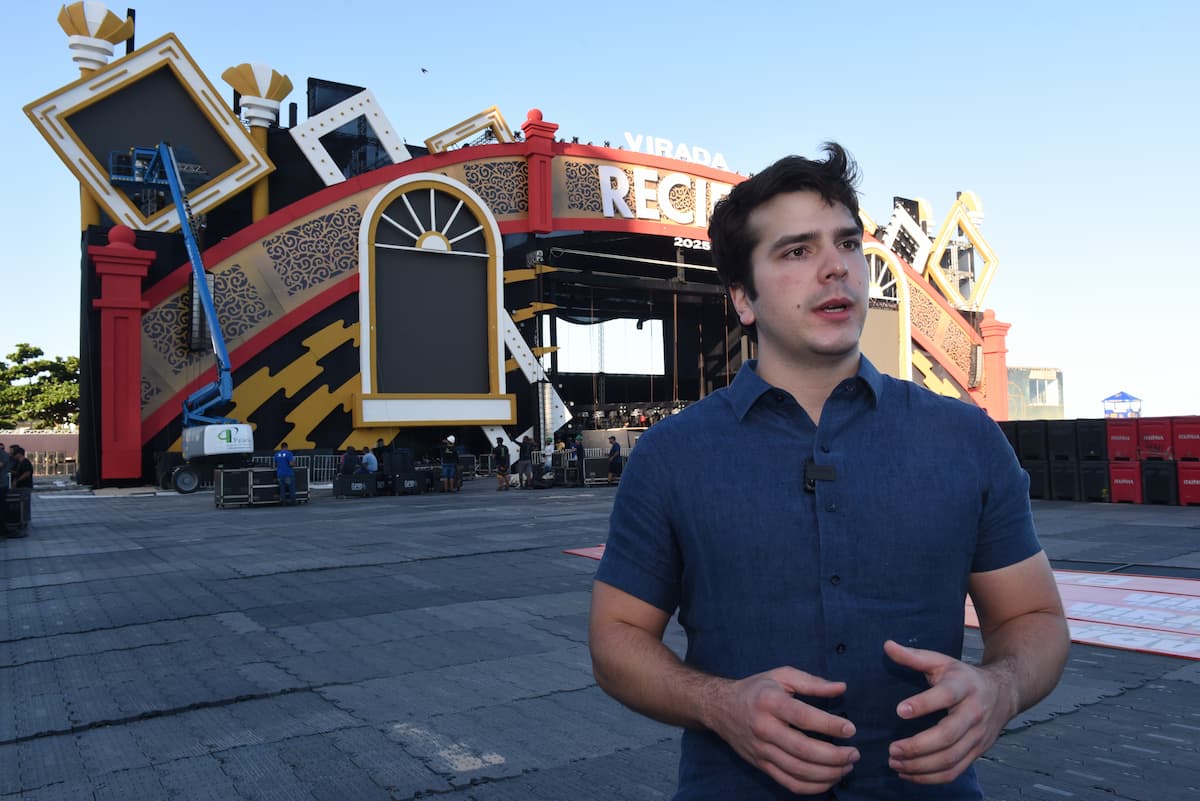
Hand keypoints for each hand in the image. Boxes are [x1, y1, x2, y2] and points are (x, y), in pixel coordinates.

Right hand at [709, 667, 858, 795]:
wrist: (720, 707)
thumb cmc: (757, 689)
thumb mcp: (781, 676)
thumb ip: (812, 682)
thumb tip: (842, 687)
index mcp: (770, 702)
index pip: (803, 717)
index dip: (829, 725)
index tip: (851, 730)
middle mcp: (763, 728)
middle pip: (803, 750)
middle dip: (834, 756)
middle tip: (855, 753)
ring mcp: (761, 750)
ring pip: (798, 771)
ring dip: (828, 773)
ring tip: (847, 767)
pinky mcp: (761, 765)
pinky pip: (789, 783)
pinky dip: (813, 787)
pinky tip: (830, 780)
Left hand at [884, 640, 1015, 783]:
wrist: (1003, 693)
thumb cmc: (963, 677)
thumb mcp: (941, 661)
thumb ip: (913, 656)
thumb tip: (887, 646)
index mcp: (963, 687)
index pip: (945, 696)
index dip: (923, 704)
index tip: (899, 710)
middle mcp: (973, 713)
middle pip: (947, 736)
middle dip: (918, 746)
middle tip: (892, 749)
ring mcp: (978, 736)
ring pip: (950, 759)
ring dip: (920, 766)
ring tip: (895, 763)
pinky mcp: (977, 753)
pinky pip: (955, 771)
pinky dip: (931, 778)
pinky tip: (909, 774)